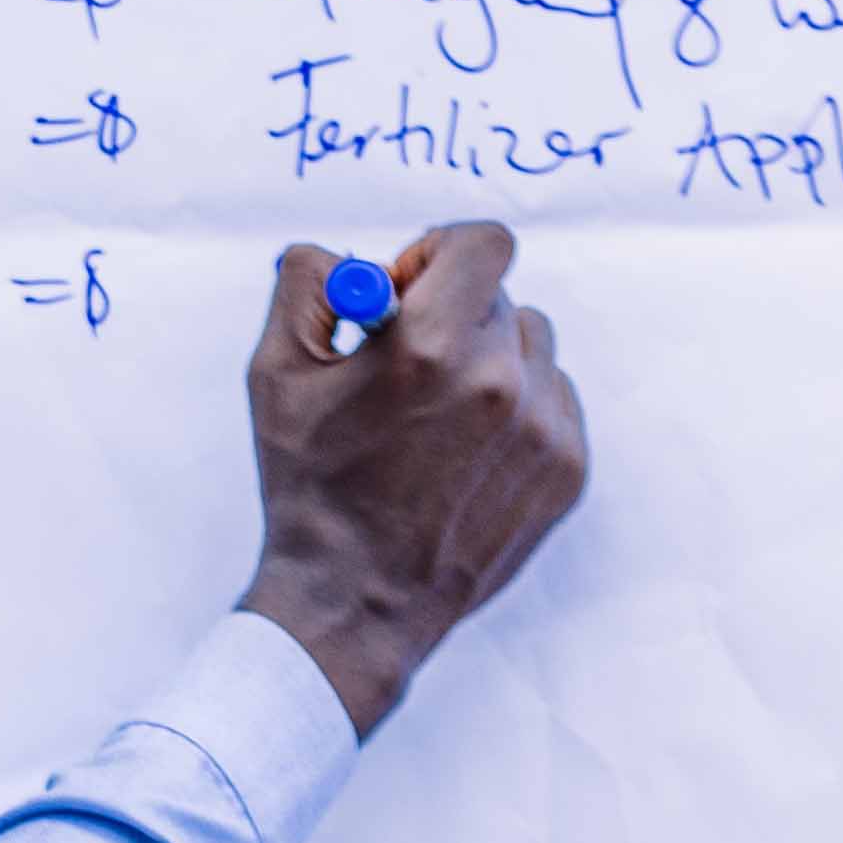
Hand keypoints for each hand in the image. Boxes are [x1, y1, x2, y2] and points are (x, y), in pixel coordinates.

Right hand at [233, 224, 587, 736]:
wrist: (355, 599)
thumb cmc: (310, 485)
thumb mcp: (275, 373)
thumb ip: (306, 283)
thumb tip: (345, 257)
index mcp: (431, 348)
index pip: (485, 244)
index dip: (439, 252)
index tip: (409, 290)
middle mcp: (500, 383)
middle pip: (498, 296)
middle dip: (451, 315)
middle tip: (406, 367)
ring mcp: (544, 431)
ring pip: (532, 347)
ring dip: (490, 360)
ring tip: (438, 415)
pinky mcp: (568, 470)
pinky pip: (555, 399)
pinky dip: (517, 408)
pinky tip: (466, 452)